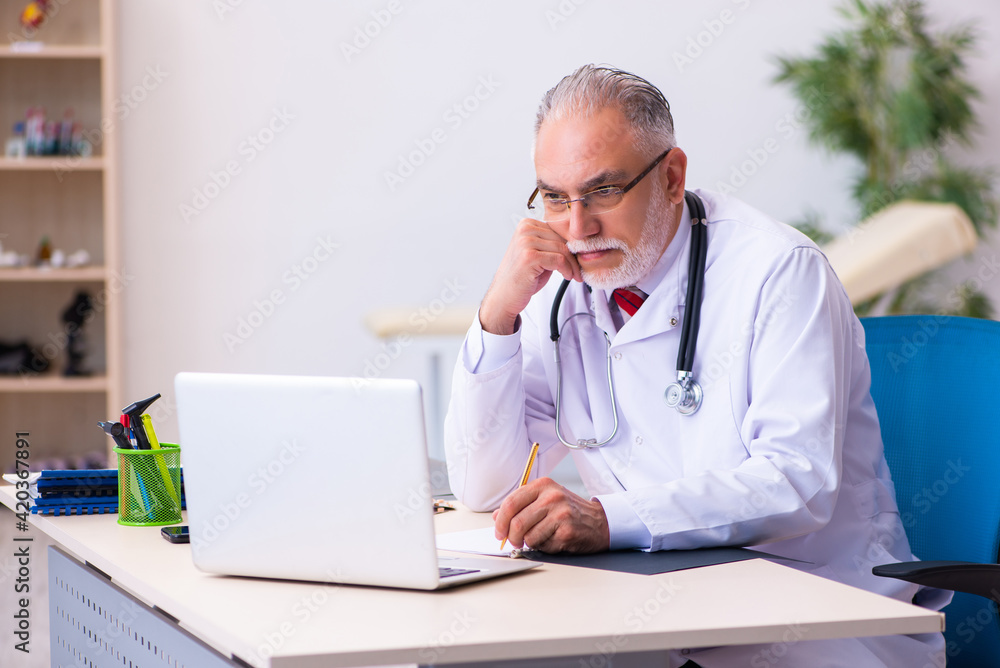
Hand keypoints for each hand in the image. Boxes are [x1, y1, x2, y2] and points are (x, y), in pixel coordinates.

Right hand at [479, 218, 581, 334]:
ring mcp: (526, 242)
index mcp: (527, 224)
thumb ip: (552, 244)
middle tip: (578, 270)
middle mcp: (525, 230)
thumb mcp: (539, 254)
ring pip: (562, 249)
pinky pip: (559, 260)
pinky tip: (567, 276)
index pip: (558, 229)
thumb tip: (578, 242)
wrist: (504, 296)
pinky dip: (567, 269)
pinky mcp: (529, 256)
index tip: (578, 258)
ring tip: (573, 275)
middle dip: (573, 256)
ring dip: (572, 265)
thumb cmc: (523, 277)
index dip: (571, 245)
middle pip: (562, 239)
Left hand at [492, 477, 609, 552]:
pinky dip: (542, 546)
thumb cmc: (569, 511)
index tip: (499, 531)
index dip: (500, 520)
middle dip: (511, 536)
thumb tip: (497, 517)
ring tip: (538, 539)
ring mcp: (560, 513)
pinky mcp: (567, 530)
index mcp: (543, 485)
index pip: (511, 502)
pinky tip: (552, 540)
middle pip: (517, 521)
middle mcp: (552, 496)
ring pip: (528, 535)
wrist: (599, 522)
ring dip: (528, 543)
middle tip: (513, 541)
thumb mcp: (544, 500)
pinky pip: (542, 544)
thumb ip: (521, 505)